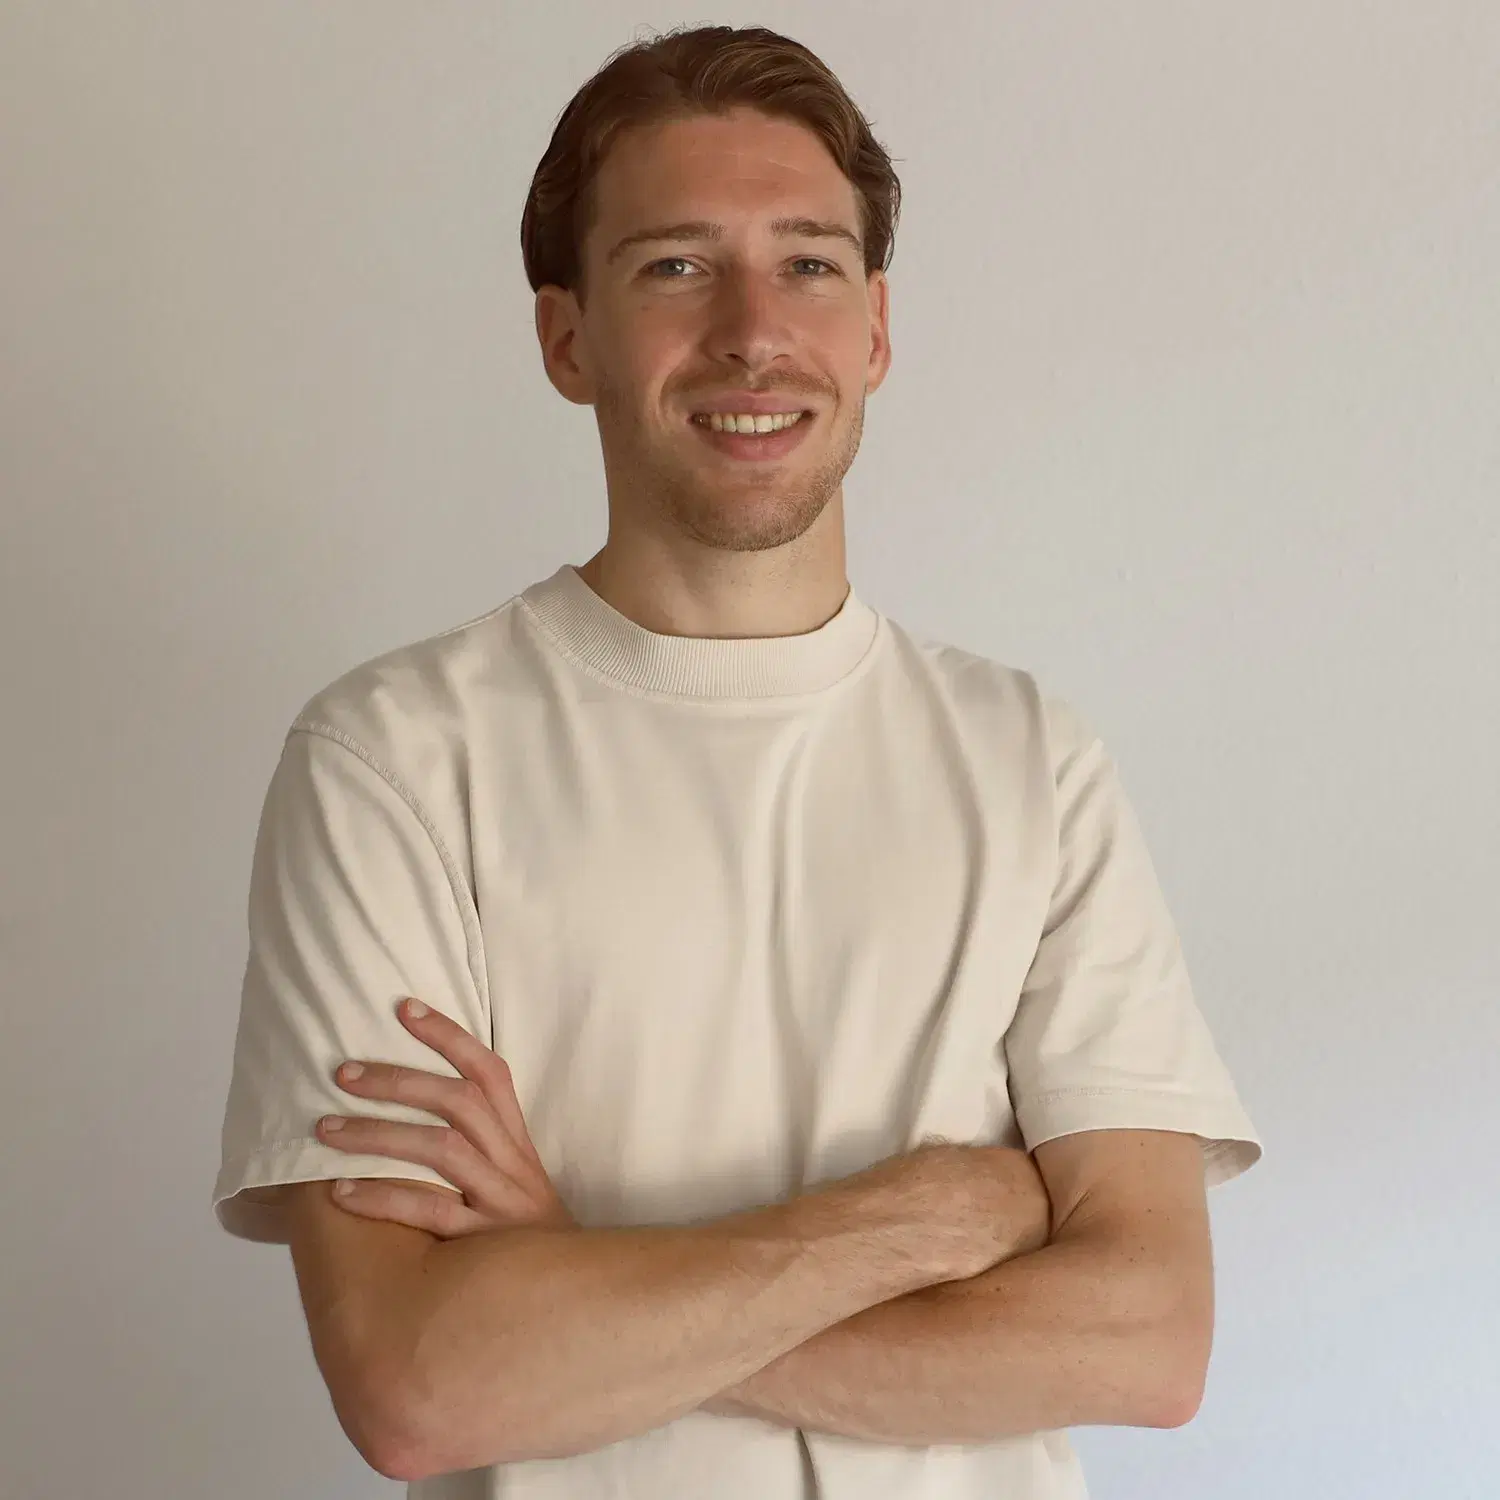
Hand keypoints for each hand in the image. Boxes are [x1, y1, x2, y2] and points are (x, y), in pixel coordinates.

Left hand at [314, 996, 577, 1237]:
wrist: (576, 1301)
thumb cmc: (525, 1240)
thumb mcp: (515, 1184)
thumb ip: (479, 1150)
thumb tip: (411, 1112)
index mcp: (518, 1143)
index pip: (490, 1073)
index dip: (449, 1036)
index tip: (405, 1008)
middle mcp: (513, 1164)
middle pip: (459, 1102)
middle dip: (398, 1080)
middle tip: (343, 1074)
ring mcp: (501, 1202)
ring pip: (441, 1149)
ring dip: (379, 1134)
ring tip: (327, 1130)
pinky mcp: (485, 1244)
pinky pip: (430, 1212)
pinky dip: (384, 1197)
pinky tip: (342, 1192)